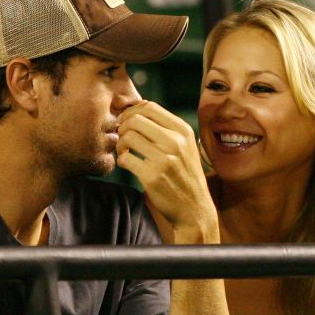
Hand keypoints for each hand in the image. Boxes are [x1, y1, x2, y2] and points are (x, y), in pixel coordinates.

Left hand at [116, 101, 218, 243]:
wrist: (194, 209)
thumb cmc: (184, 174)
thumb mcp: (184, 146)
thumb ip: (164, 127)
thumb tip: (134, 105)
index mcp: (183, 130)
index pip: (149, 106)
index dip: (131, 111)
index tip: (126, 122)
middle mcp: (176, 141)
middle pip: (135, 119)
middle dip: (122, 127)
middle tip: (123, 138)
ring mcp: (165, 159)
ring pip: (127, 137)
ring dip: (120, 144)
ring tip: (125, 152)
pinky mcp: (153, 176)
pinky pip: (125, 159)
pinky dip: (121, 160)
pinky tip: (128, 164)